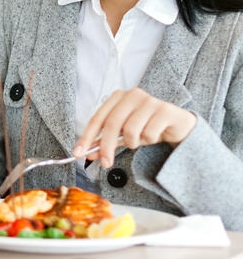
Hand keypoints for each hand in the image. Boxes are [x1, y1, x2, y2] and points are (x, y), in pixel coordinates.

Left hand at [73, 88, 196, 167]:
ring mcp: (150, 100)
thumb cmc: (147, 126)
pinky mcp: (165, 110)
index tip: (78, 154)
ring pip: (131, 130)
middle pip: (112, 124)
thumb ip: (105, 141)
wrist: (179, 125)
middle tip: (106, 163)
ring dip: (133, 142)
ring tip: (139, 141)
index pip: (97, 118)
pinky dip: (149, 140)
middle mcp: (132, 95)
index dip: (86, 137)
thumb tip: (87, 154)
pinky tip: (155, 135)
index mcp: (117, 97)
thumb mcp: (124, 134)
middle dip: (106, 147)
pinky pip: (149, 133)